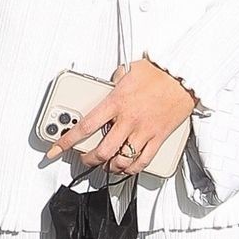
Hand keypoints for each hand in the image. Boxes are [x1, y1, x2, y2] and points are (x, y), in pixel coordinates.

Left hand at [44, 59, 195, 176]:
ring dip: (110, 167)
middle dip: (89, 159)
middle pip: (101, 151)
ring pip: (121, 160)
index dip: (66, 141)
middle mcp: (127, 120)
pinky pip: (142, 161)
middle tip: (85, 159)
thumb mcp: (128, 70)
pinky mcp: (158, 138)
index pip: (85, 127)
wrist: (184, 76)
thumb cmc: (159, 72)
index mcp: (115, 103)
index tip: (55, 150)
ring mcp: (143, 131)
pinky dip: (132, 169)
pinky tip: (127, 168)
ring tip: (105, 165)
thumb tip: (109, 85)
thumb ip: (115, 81)